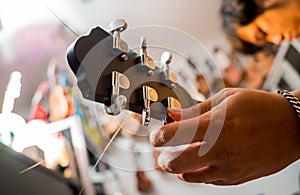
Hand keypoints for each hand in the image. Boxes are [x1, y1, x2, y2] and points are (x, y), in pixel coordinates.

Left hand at [150, 88, 299, 184]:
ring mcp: (229, 167)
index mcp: (216, 126)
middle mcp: (220, 150)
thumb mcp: (226, 99)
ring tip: (180, 155)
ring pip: (189, 176)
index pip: (173, 135)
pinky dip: (198, 173)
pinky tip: (200, 162)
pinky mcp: (237, 178)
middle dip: (163, 158)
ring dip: (179, 167)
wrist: (293, 126)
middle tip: (163, 151)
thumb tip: (172, 115)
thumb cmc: (261, 108)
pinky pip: (208, 180)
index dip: (158, 136)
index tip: (156, 135)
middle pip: (175, 163)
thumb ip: (195, 110)